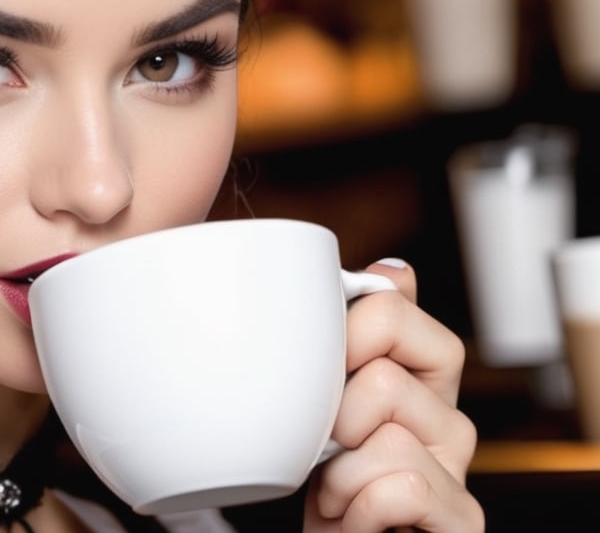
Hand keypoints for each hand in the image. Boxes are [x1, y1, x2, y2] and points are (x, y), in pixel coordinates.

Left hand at [302, 259, 484, 531]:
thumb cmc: (314, 478)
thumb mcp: (317, 400)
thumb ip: (345, 337)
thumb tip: (392, 270)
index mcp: (415, 373)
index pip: (394, 308)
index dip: (342, 336)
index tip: (319, 377)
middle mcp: (447, 413)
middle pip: (387, 371)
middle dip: (337, 411)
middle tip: (327, 446)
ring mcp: (457, 468)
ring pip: (388, 435)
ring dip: (338, 474)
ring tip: (336, 492)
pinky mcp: (462, 519)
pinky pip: (402, 488)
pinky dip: (358, 507)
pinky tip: (354, 518)